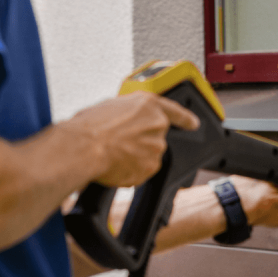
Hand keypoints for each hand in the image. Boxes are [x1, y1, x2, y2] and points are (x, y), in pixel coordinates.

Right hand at [60, 91, 199, 186]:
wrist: (84, 148)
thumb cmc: (90, 126)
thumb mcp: (111, 106)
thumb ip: (129, 113)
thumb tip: (128, 122)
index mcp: (149, 106)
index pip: (175, 111)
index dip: (185, 119)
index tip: (193, 124)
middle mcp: (158, 126)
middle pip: (155, 137)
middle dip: (140, 142)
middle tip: (117, 142)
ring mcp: (156, 148)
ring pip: (148, 155)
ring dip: (134, 157)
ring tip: (112, 153)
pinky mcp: (151, 167)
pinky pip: (141, 171)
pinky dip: (130, 171)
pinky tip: (114, 164)